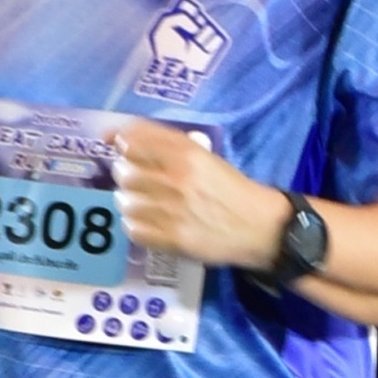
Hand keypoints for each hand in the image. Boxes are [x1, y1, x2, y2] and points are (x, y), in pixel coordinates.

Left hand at [108, 119, 295, 272]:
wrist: (259, 227)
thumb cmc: (231, 188)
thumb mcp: (205, 156)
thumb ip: (166, 145)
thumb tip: (119, 137)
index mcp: (186, 153)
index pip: (132, 139)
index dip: (122, 143)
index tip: (122, 148)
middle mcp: (175, 179)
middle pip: (123, 171)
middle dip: (126, 174)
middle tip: (141, 180)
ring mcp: (171, 211)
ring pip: (124, 201)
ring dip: (131, 201)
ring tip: (147, 204)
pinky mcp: (172, 239)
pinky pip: (133, 229)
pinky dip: (137, 225)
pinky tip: (150, 223)